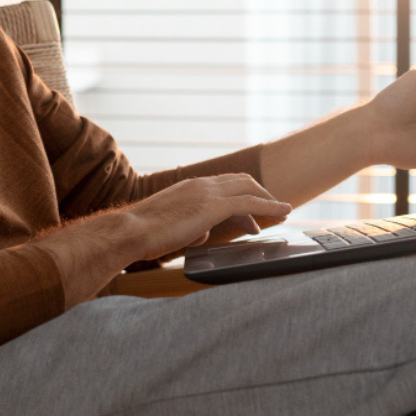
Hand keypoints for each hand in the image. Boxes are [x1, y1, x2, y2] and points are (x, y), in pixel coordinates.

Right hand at [122, 174, 292, 260]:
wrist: (131, 231)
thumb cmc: (145, 234)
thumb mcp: (172, 226)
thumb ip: (191, 225)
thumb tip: (203, 232)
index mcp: (190, 187)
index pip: (225, 185)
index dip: (243, 196)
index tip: (252, 212)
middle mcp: (201, 184)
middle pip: (241, 181)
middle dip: (260, 194)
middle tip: (274, 209)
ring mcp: (208, 192)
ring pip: (249, 188)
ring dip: (269, 199)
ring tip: (284, 211)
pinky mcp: (214, 206)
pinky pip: (250, 202)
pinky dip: (270, 206)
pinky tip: (282, 212)